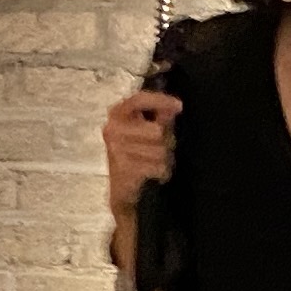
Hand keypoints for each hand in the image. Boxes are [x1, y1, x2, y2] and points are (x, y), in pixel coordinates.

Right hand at [103, 87, 179, 221]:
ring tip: (155, 162)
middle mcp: (112, 129)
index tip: (179, 106)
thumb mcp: (149, 130)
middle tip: (161, 149)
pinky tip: (154, 173)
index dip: (160, 101)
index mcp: (117, 114)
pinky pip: (157, 166)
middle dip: (165, 141)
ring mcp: (115, 149)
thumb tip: (175, 106)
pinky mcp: (122, 168)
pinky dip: (161, 171)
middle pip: (156, 130)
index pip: (138, 100)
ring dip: (163, 158)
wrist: (122, 190)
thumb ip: (161, 116)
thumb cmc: (137, 155)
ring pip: (159, 150)